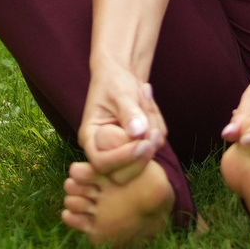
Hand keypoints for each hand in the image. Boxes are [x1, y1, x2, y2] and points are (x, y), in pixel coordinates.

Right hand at [79, 65, 167, 181]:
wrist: (121, 74)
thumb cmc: (114, 81)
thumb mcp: (120, 93)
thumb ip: (129, 112)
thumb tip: (138, 132)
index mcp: (91, 138)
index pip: (102, 163)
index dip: (123, 158)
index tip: (143, 143)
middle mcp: (104, 150)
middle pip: (123, 174)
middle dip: (143, 154)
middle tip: (155, 130)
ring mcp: (123, 150)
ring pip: (145, 157)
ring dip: (153, 129)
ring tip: (145, 97)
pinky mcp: (140, 145)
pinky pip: (157, 144)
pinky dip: (158, 124)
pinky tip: (148, 104)